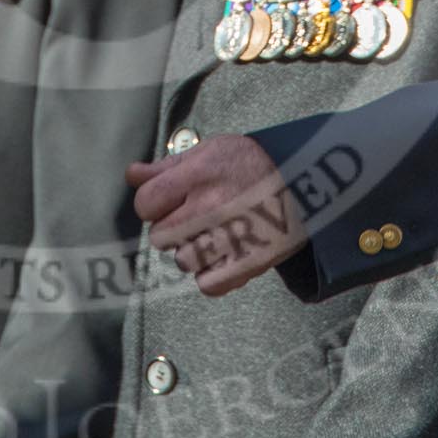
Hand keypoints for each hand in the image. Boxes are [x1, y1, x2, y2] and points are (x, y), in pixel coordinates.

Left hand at [127, 134, 306, 295]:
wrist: (305, 180)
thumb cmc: (250, 164)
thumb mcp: (210, 151)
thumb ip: (166, 167)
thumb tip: (132, 175)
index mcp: (198, 174)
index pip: (145, 204)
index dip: (154, 205)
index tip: (170, 202)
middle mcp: (211, 205)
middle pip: (160, 237)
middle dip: (172, 229)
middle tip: (194, 219)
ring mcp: (231, 236)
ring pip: (184, 261)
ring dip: (194, 252)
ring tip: (214, 236)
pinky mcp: (249, 263)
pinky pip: (208, 285)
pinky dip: (212, 275)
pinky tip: (223, 257)